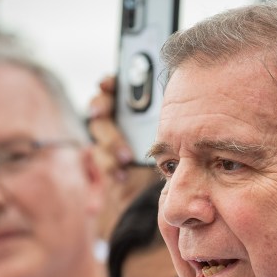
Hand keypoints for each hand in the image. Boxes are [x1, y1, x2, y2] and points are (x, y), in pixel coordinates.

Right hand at [87, 76, 162, 239]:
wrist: (160, 193)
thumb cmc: (174, 158)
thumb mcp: (173, 136)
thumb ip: (168, 119)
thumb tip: (177, 103)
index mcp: (134, 106)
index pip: (116, 86)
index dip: (109, 83)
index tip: (107, 84)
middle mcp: (118, 119)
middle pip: (101, 106)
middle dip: (100, 107)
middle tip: (101, 112)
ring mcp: (109, 139)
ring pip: (98, 131)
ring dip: (111, 142)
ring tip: (127, 157)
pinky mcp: (105, 160)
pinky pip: (99, 158)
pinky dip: (110, 165)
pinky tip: (122, 174)